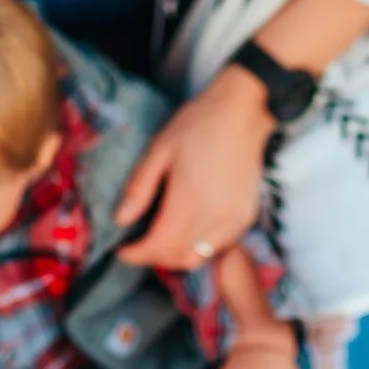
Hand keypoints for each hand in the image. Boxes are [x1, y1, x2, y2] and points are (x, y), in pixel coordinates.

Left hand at [113, 66, 276, 268]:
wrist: (243, 110)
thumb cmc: (198, 123)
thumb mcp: (160, 149)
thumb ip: (140, 187)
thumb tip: (121, 220)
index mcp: (189, 200)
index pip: (158, 247)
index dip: (136, 254)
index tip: (122, 249)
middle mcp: (215, 217)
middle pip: (177, 258)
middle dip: (153, 257)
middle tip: (139, 244)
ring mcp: (234, 220)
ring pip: (199, 258)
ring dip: (176, 256)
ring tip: (162, 239)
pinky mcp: (247, 217)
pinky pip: (218, 247)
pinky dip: (199, 248)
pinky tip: (189, 230)